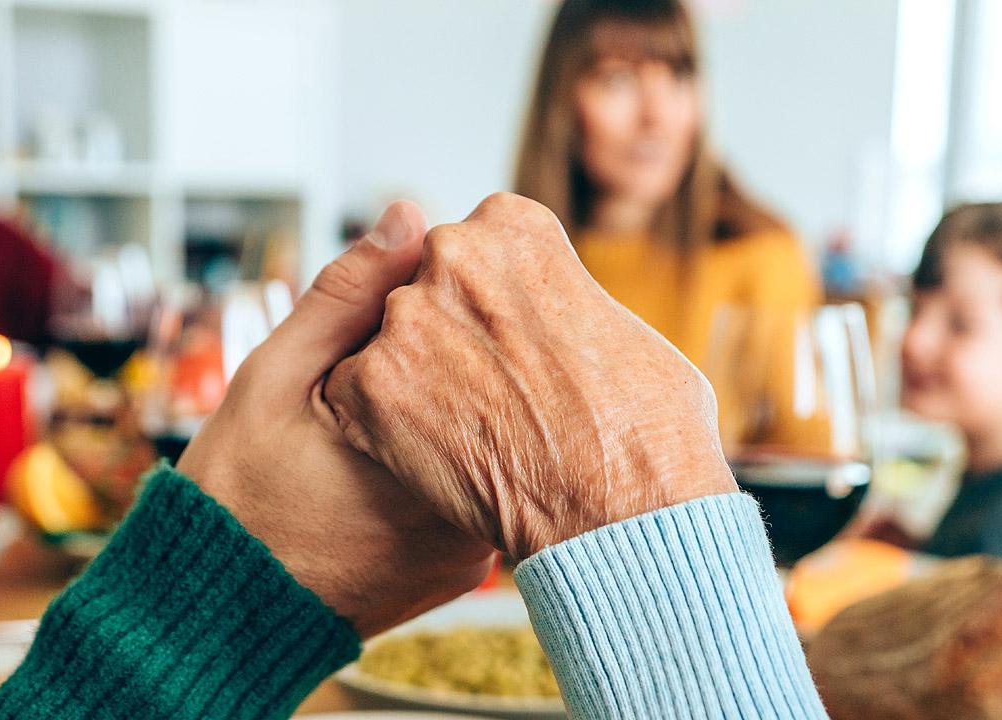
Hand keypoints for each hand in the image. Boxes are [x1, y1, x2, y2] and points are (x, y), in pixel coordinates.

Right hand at [177, 202, 494, 637]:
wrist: (225, 615)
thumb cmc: (237, 492)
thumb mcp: (273, 376)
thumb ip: (345, 296)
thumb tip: (409, 215)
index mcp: (422, 449)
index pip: (484, 343)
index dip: (457, 306)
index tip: (426, 298)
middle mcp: (467, 504)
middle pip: (501, 395)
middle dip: (468, 357)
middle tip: (414, 355)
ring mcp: (475, 543)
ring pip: (498, 443)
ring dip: (469, 407)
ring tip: (404, 404)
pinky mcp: (471, 567)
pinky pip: (486, 489)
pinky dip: (463, 459)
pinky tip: (411, 452)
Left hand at [325, 193, 736, 559]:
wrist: (623, 511)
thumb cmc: (648, 429)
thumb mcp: (623, 329)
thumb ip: (565, 300)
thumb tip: (551, 315)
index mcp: (516, 226)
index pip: (477, 248)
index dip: (494, 303)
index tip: (514, 343)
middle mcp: (453, 253)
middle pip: (427, 288)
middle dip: (449, 333)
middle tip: (489, 392)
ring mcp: (407, 318)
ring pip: (388, 341)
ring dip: (413, 380)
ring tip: (468, 433)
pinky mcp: (371, 386)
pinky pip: (354, 396)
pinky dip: (380, 429)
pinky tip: (431, 458)